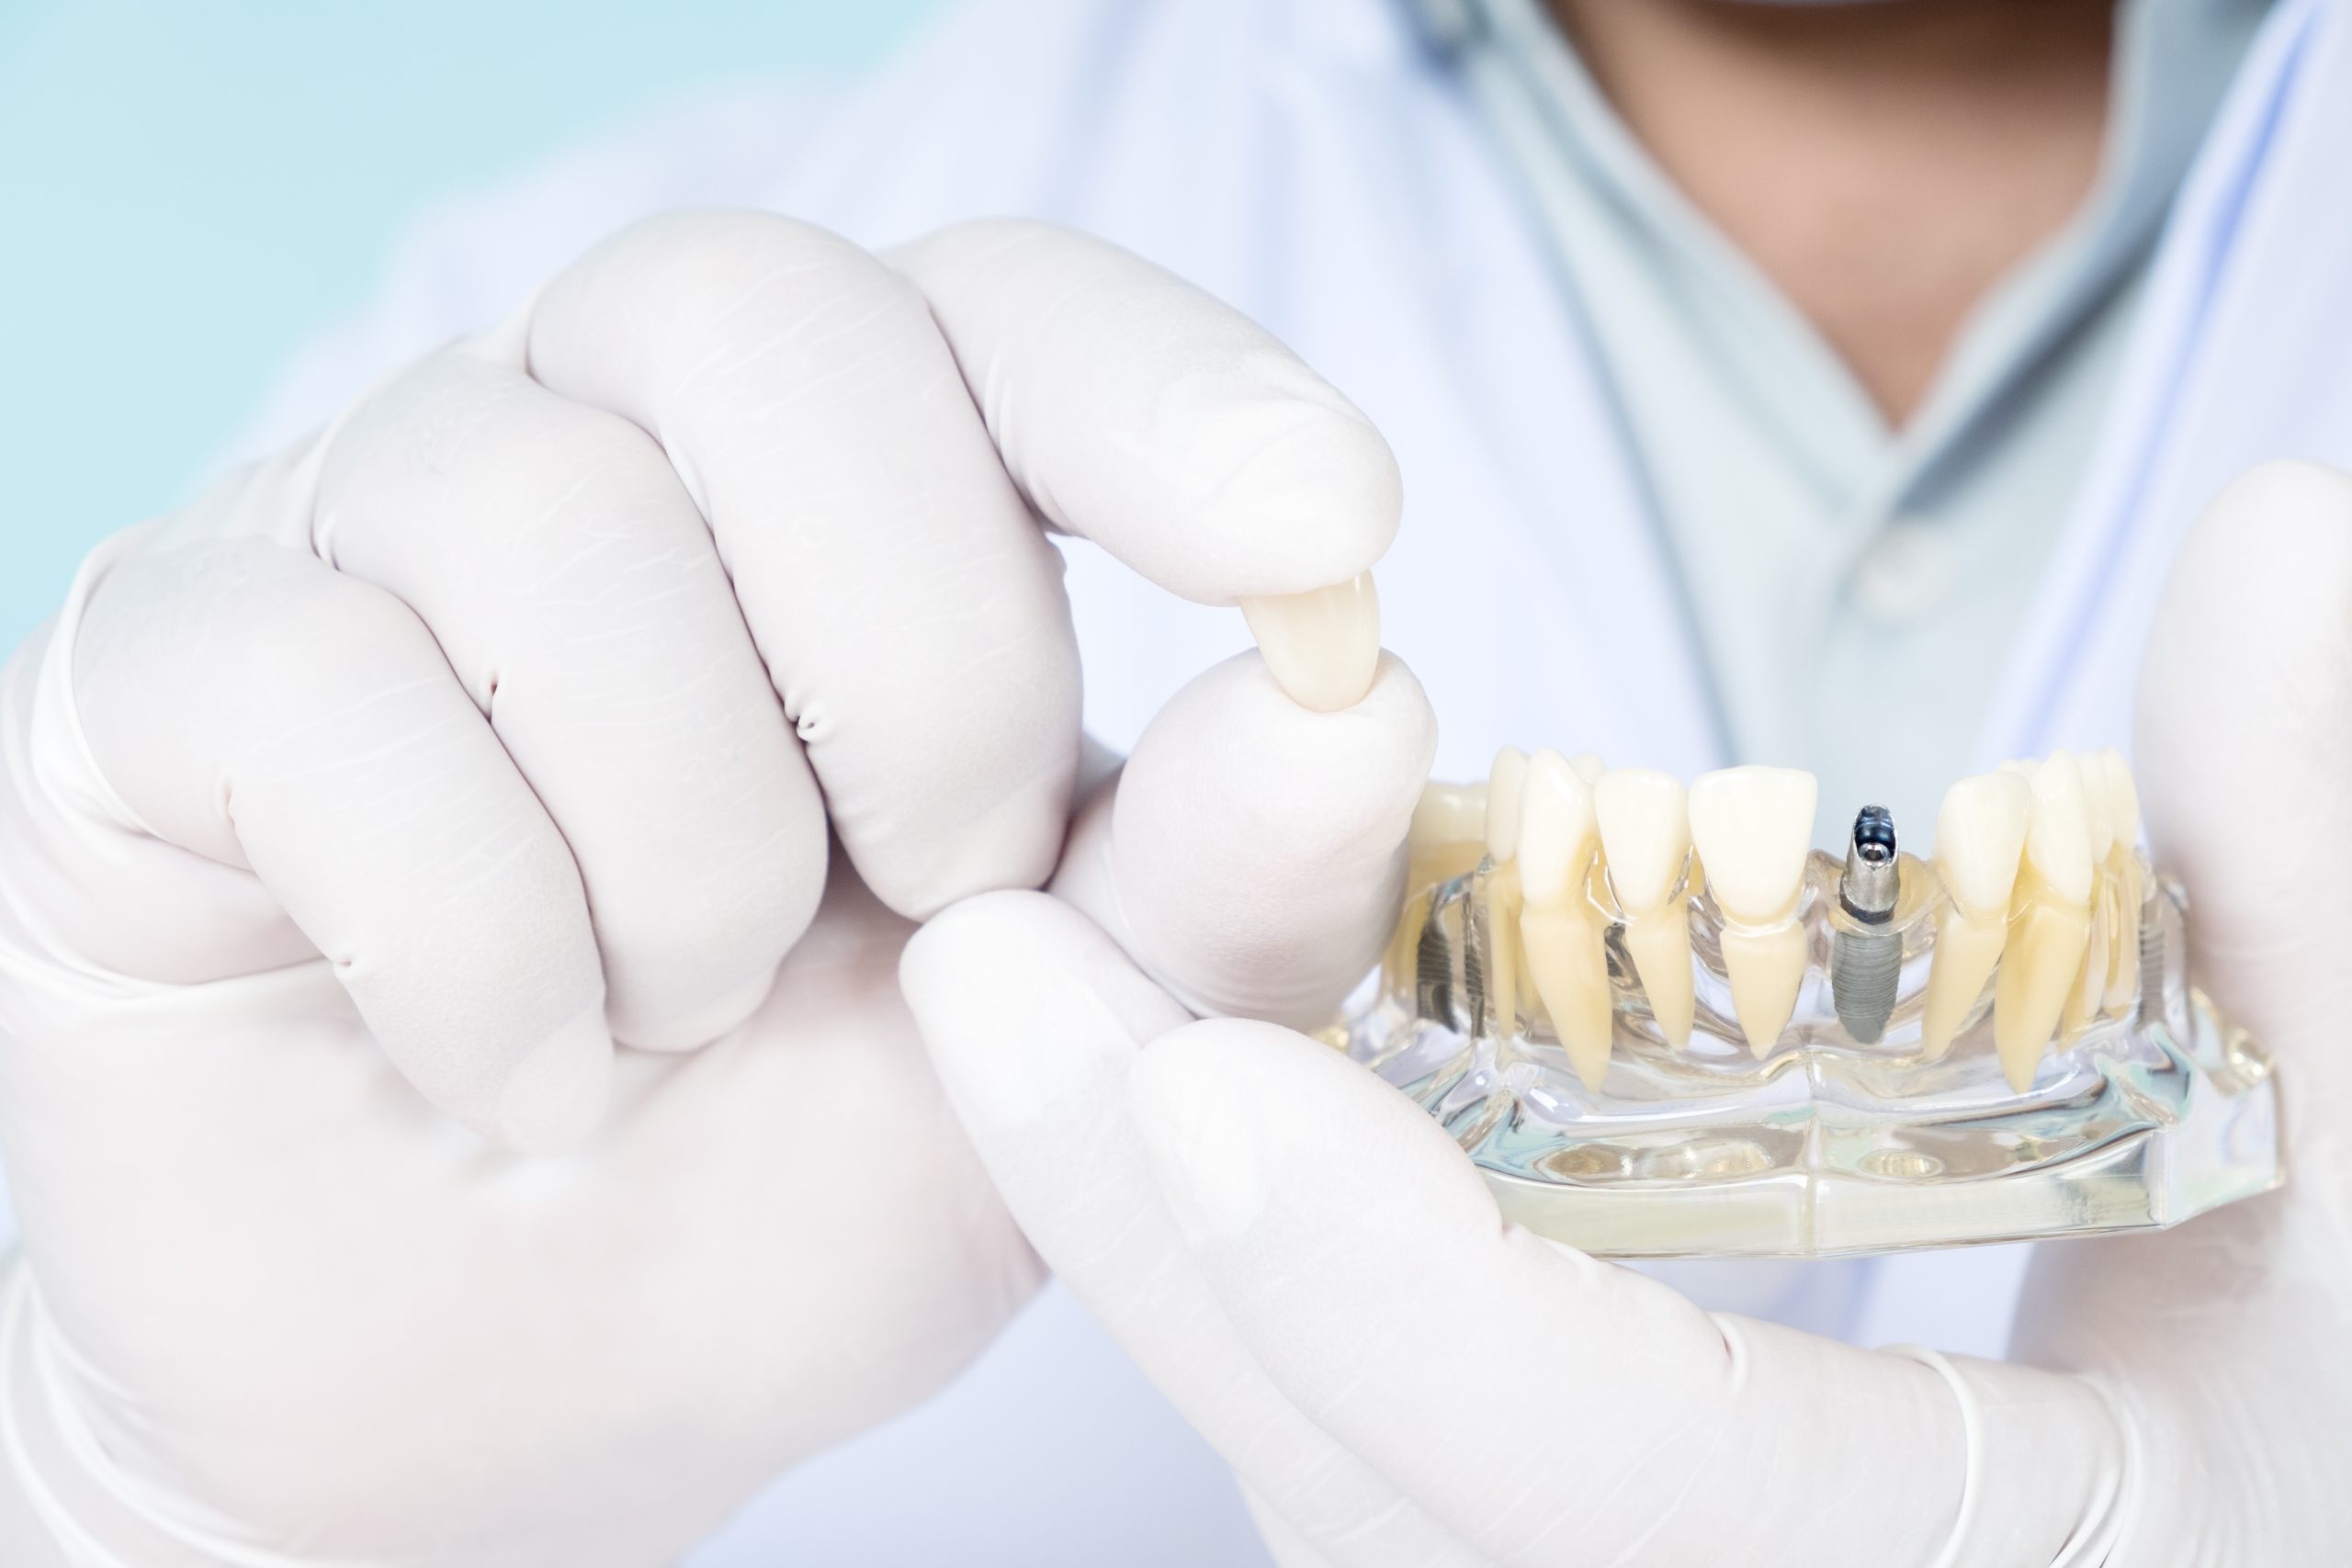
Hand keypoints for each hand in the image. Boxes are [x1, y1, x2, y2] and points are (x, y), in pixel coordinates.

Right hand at [0, 212, 1409, 1564]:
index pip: (1002, 304)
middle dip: (917, 660)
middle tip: (937, 897)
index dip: (1162, 387)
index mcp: (844, 488)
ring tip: (687, 1026)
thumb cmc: (799, 1181)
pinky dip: (482, 946)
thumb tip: (1363, 691)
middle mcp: (595, 438)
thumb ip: (1216, 883)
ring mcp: (355, 529)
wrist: (508, 1391)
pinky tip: (518, 1073)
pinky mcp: (162, 674)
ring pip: (545, 516)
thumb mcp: (1063, 1053)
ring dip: (689, 853)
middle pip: (764, 325)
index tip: (1320, 532)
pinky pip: (321, 690)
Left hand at [905, 461, 2351, 1566]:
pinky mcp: (1527, 1530)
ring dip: (1147, 1233)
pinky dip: (1230, 1262)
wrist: (2213, 1526)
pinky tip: (1152, 1074)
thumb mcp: (2332, 1159)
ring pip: (1326, 1462)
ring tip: (1007, 985)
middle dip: (1165, 1243)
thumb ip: (2295, 879)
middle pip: (1380, 1491)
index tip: (1218, 1093)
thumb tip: (2277, 535)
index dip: (1425, 1327)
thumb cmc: (2299, 1393)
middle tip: (987, 974)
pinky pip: (1343, 1431)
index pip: (1642, 1505)